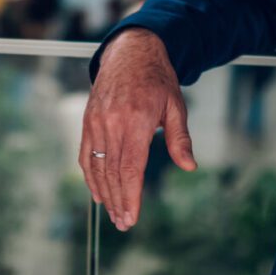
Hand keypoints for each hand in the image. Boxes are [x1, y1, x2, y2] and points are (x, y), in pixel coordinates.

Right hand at [80, 28, 196, 231]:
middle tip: (123, 223)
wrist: (131, 51)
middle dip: (117, 201)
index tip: (132, 217)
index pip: (130, 168)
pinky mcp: (88, 119)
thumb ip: (180, 138)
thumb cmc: (158, 79)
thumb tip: (189, 166)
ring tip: (112, 213)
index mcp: (136, 120)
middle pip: (112, 172)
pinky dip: (90, 175)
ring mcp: (96, 121)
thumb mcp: (176, 105)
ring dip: (103, 193)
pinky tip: (96, 191)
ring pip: (96, 166)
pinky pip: (85, 153)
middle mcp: (112, 122)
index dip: (130, 196)